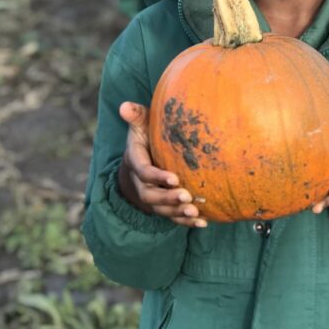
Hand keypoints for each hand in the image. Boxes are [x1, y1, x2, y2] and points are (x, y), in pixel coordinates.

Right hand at [117, 102, 206, 227]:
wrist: (142, 158)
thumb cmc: (145, 136)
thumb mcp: (140, 125)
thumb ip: (136, 116)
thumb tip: (125, 105)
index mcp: (136, 162)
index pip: (143, 172)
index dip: (156, 177)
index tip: (174, 178)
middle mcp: (141, 183)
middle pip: (150, 196)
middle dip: (168, 198)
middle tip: (186, 196)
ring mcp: (151, 196)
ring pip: (161, 210)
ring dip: (178, 213)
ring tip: (195, 211)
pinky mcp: (163, 206)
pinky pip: (173, 218)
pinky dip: (187, 222)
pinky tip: (203, 222)